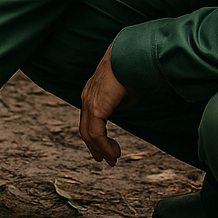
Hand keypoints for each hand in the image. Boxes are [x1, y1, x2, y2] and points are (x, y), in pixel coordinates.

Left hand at [79, 44, 138, 166]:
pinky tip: (114, 153)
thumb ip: (121, 102)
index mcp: (92, 93)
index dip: (97, 136)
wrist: (131, 57)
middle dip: (96, 147)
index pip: (89, 119)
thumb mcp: (126, 91)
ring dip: (101, 149)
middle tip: (107, 160)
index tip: (107, 147)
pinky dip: (104, 146)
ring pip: (89, 133)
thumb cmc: (132, 70)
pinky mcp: (95, 108)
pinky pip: (95, 133)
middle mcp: (87, 98)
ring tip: (113, 160)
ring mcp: (89, 103)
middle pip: (86, 129)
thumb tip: (120, 108)